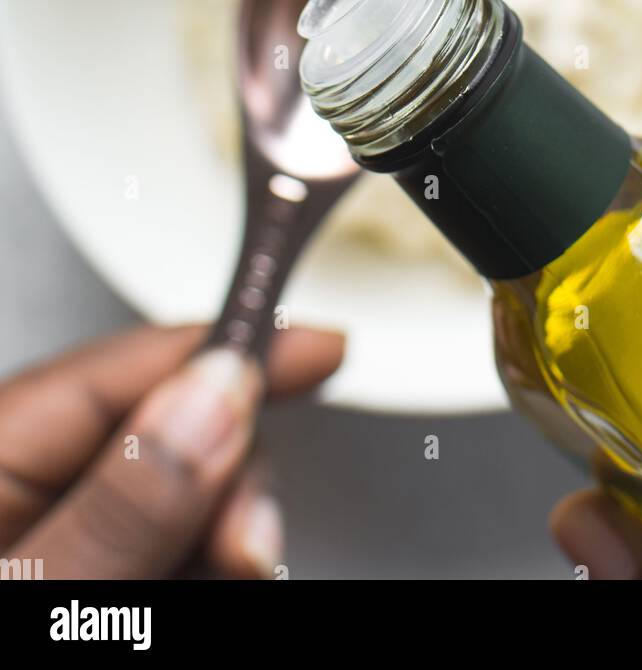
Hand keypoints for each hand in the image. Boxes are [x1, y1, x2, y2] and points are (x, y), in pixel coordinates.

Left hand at [0, 323, 343, 578]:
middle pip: (167, 427)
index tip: (319, 346)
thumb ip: (126, 501)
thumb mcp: (47, 589)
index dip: (229, 344)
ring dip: (226, 529)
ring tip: (230, 577)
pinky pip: (172, 540)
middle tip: (249, 549)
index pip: (123, 366)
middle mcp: (20, 485)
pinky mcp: (85, 566)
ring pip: (182, 489)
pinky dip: (205, 559)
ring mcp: (53, 530)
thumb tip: (215, 395)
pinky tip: (211, 579)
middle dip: (231, 475)